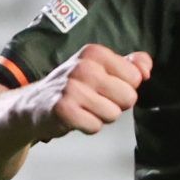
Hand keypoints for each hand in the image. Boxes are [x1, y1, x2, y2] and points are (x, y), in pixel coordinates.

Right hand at [19, 45, 151, 139]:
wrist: (33, 105)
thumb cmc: (72, 87)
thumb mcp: (99, 68)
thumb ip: (129, 64)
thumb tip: (147, 67)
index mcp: (95, 52)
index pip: (136, 77)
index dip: (124, 88)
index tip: (104, 87)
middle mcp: (83, 66)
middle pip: (128, 97)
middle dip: (115, 105)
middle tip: (93, 100)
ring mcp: (72, 87)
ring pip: (113, 114)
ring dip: (100, 117)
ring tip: (83, 109)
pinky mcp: (63, 109)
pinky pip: (95, 126)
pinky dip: (87, 127)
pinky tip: (74, 118)